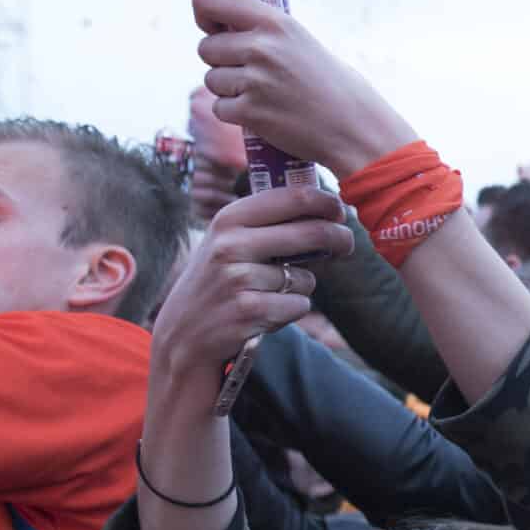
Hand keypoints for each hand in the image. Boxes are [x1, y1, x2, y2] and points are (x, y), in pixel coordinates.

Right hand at [148, 185, 353, 383]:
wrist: (183, 332)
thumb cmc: (218, 280)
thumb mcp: (228, 241)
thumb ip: (266, 224)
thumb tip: (327, 212)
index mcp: (229, 218)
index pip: (293, 197)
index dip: (326, 202)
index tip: (339, 211)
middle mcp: (231, 244)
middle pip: (312, 232)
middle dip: (339, 238)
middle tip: (346, 244)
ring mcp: (239, 278)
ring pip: (307, 278)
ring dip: (299, 287)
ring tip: (267, 293)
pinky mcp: (250, 311)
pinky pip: (299, 305)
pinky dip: (291, 310)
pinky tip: (265, 313)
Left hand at [193, 0, 409, 177]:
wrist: (357, 129)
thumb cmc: (334, 87)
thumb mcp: (302, 43)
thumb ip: (265, 33)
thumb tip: (221, 27)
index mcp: (276, 23)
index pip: (209, 0)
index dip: (204, 15)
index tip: (213, 28)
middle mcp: (262, 48)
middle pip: (206, 48)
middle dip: (222, 62)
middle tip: (253, 75)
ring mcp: (255, 81)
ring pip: (211, 80)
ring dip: (229, 91)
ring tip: (264, 97)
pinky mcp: (251, 113)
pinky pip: (220, 108)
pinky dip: (236, 115)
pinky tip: (265, 115)